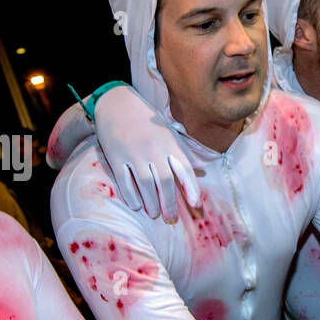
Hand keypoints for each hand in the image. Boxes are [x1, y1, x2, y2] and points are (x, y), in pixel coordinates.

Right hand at [93, 84, 201, 222]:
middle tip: (170, 218)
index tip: (196, 203)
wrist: (116, 102)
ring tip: (154, 214)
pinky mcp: (116, 156)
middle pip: (164, 181)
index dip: (191, 187)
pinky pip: (124, 181)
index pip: (184, 168)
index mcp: (169, 143)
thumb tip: (202, 167)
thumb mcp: (169, 131)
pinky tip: (136, 205)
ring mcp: (134, 153)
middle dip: (169, 203)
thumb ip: (184, 151)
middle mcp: (153, 149)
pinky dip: (131, 195)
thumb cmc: (146, 119)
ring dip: (151, 202)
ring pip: (145, 184)